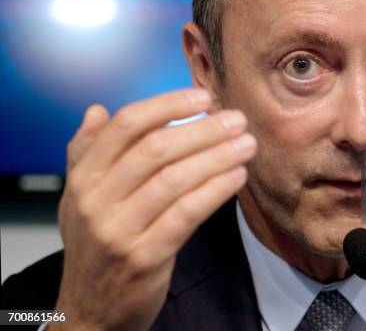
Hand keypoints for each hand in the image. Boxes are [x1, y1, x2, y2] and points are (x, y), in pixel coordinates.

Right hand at [49, 89, 255, 330]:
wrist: (89, 310)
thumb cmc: (95, 247)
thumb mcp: (77, 198)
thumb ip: (85, 152)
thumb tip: (97, 110)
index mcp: (82, 177)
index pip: (127, 125)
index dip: (168, 105)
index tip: (203, 97)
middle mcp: (95, 199)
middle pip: (156, 148)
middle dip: (203, 129)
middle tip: (236, 120)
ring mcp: (118, 230)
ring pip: (175, 179)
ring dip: (217, 157)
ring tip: (246, 145)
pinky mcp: (144, 256)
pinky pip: (187, 213)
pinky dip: (216, 190)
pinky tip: (237, 176)